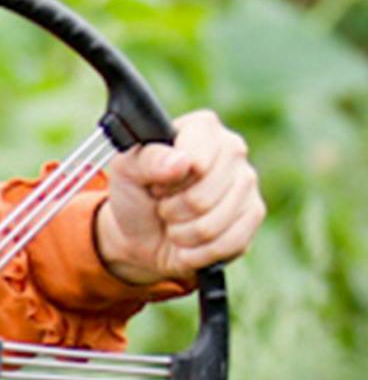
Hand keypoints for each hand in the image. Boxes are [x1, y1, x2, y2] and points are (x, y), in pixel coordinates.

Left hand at [93, 110, 264, 286]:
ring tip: (174, 221)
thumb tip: (184, 161)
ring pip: (212, 225)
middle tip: (163, 204)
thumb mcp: (126, 171)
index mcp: (201, 127)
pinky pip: (226, 244)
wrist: (142, 234)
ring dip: (181, 233)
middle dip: (172, 211)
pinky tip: (189, 239)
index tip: (156, 183)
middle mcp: (232, 149)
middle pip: (202, 198)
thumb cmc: (136, 194)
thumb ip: (148, 159)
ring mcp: (247, 182)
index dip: (167, 181)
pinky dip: (196, 251)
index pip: (195, 161)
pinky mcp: (253, 215)